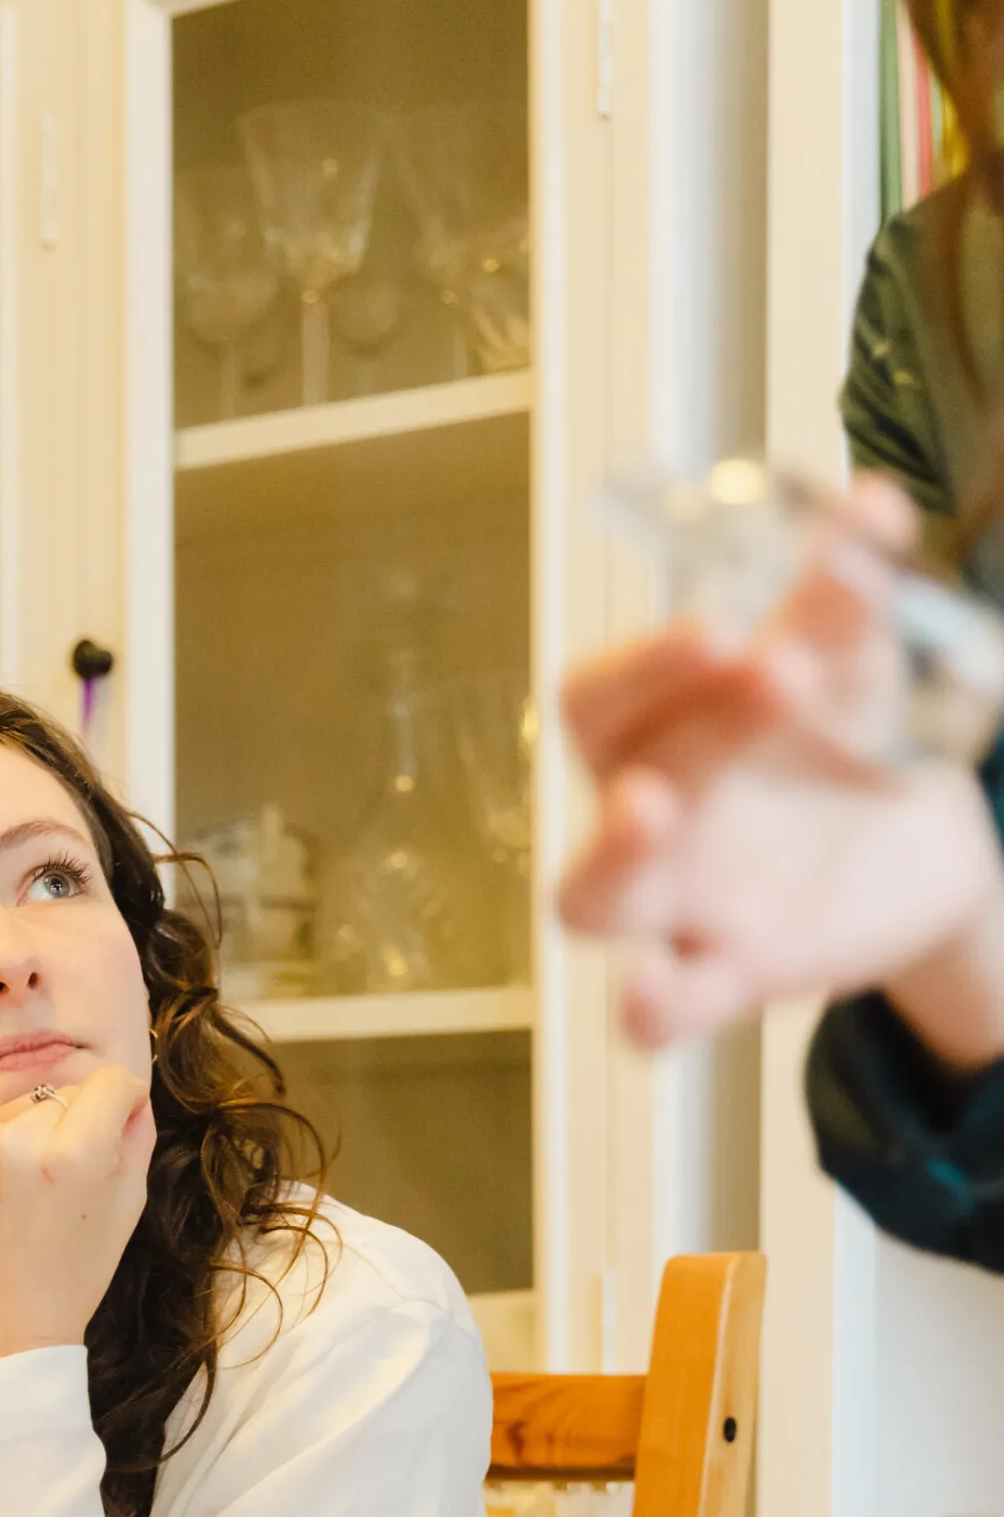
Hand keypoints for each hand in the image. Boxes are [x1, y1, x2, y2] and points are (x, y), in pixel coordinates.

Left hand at [0, 1062, 154, 1372]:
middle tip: (66, 1182)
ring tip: (27, 1194)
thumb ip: (136, 1137)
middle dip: (74, 1126)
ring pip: (23, 1107)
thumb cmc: (73, 1274)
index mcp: (76, 1156)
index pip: (111, 1082)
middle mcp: (21, 1141)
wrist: (1, 1328)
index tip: (117, 1126)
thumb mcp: (127, 1208)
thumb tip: (130, 1095)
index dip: (122, 1103)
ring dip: (31, 1135)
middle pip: (66, 1093)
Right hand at [559, 474, 1003, 1059]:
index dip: (647, 660)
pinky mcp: (734, 972)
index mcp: (657, 726)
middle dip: (680, 720)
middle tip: (771, 669)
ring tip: (649, 812)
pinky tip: (649, 997)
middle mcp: (649, 810)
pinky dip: (650, 1008)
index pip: (604, 693)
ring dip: (612, 853)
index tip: (723, 627)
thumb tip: (872, 506)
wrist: (923, 841)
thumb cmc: (846, 736)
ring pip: (593, 897)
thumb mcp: (857, 659)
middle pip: (609, 770)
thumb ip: (852, 592)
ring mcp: (682, 899)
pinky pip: (665, 1009)